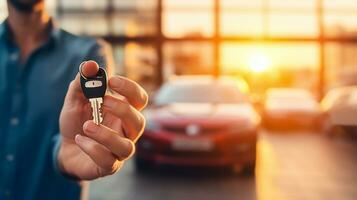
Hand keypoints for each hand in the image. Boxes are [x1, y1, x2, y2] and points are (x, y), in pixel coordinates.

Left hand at [58, 60, 147, 179]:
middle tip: (102, 101)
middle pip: (140, 122)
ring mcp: (119, 150)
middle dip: (122, 109)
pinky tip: (79, 139)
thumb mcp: (75, 100)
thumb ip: (81, 83)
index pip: (140, 99)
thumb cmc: (77, 121)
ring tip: (86, 126)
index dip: (130, 89)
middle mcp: (127, 131)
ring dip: (107, 135)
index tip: (111, 81)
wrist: (66, 148)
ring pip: (127, 146)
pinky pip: (108, 161)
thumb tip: (90, 65)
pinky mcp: (108, 165)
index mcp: (124, 111)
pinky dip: (93, 148)